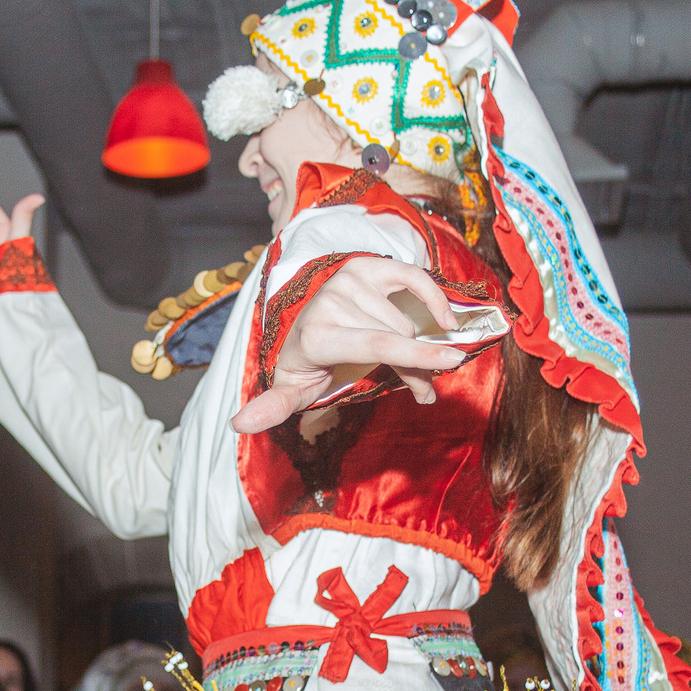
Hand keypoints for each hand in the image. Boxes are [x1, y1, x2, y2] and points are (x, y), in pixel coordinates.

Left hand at [232, 257, 466, 434]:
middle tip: (422, 390)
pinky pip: (413, 277)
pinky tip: (447, 320)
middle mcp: (331, 300)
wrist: (307, 330)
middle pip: (398, 338)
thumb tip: (237, 424)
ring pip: (406, 321)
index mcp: (317, 334)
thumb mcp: (292, 392)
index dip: (416, 356)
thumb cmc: (308, 368)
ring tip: (410, 366)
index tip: (453, 361)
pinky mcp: (367, 266)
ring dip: (419, 349)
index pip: (378, 344)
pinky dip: (435, 298)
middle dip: (417, 367)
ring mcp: (349, 279)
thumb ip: (273, 407)